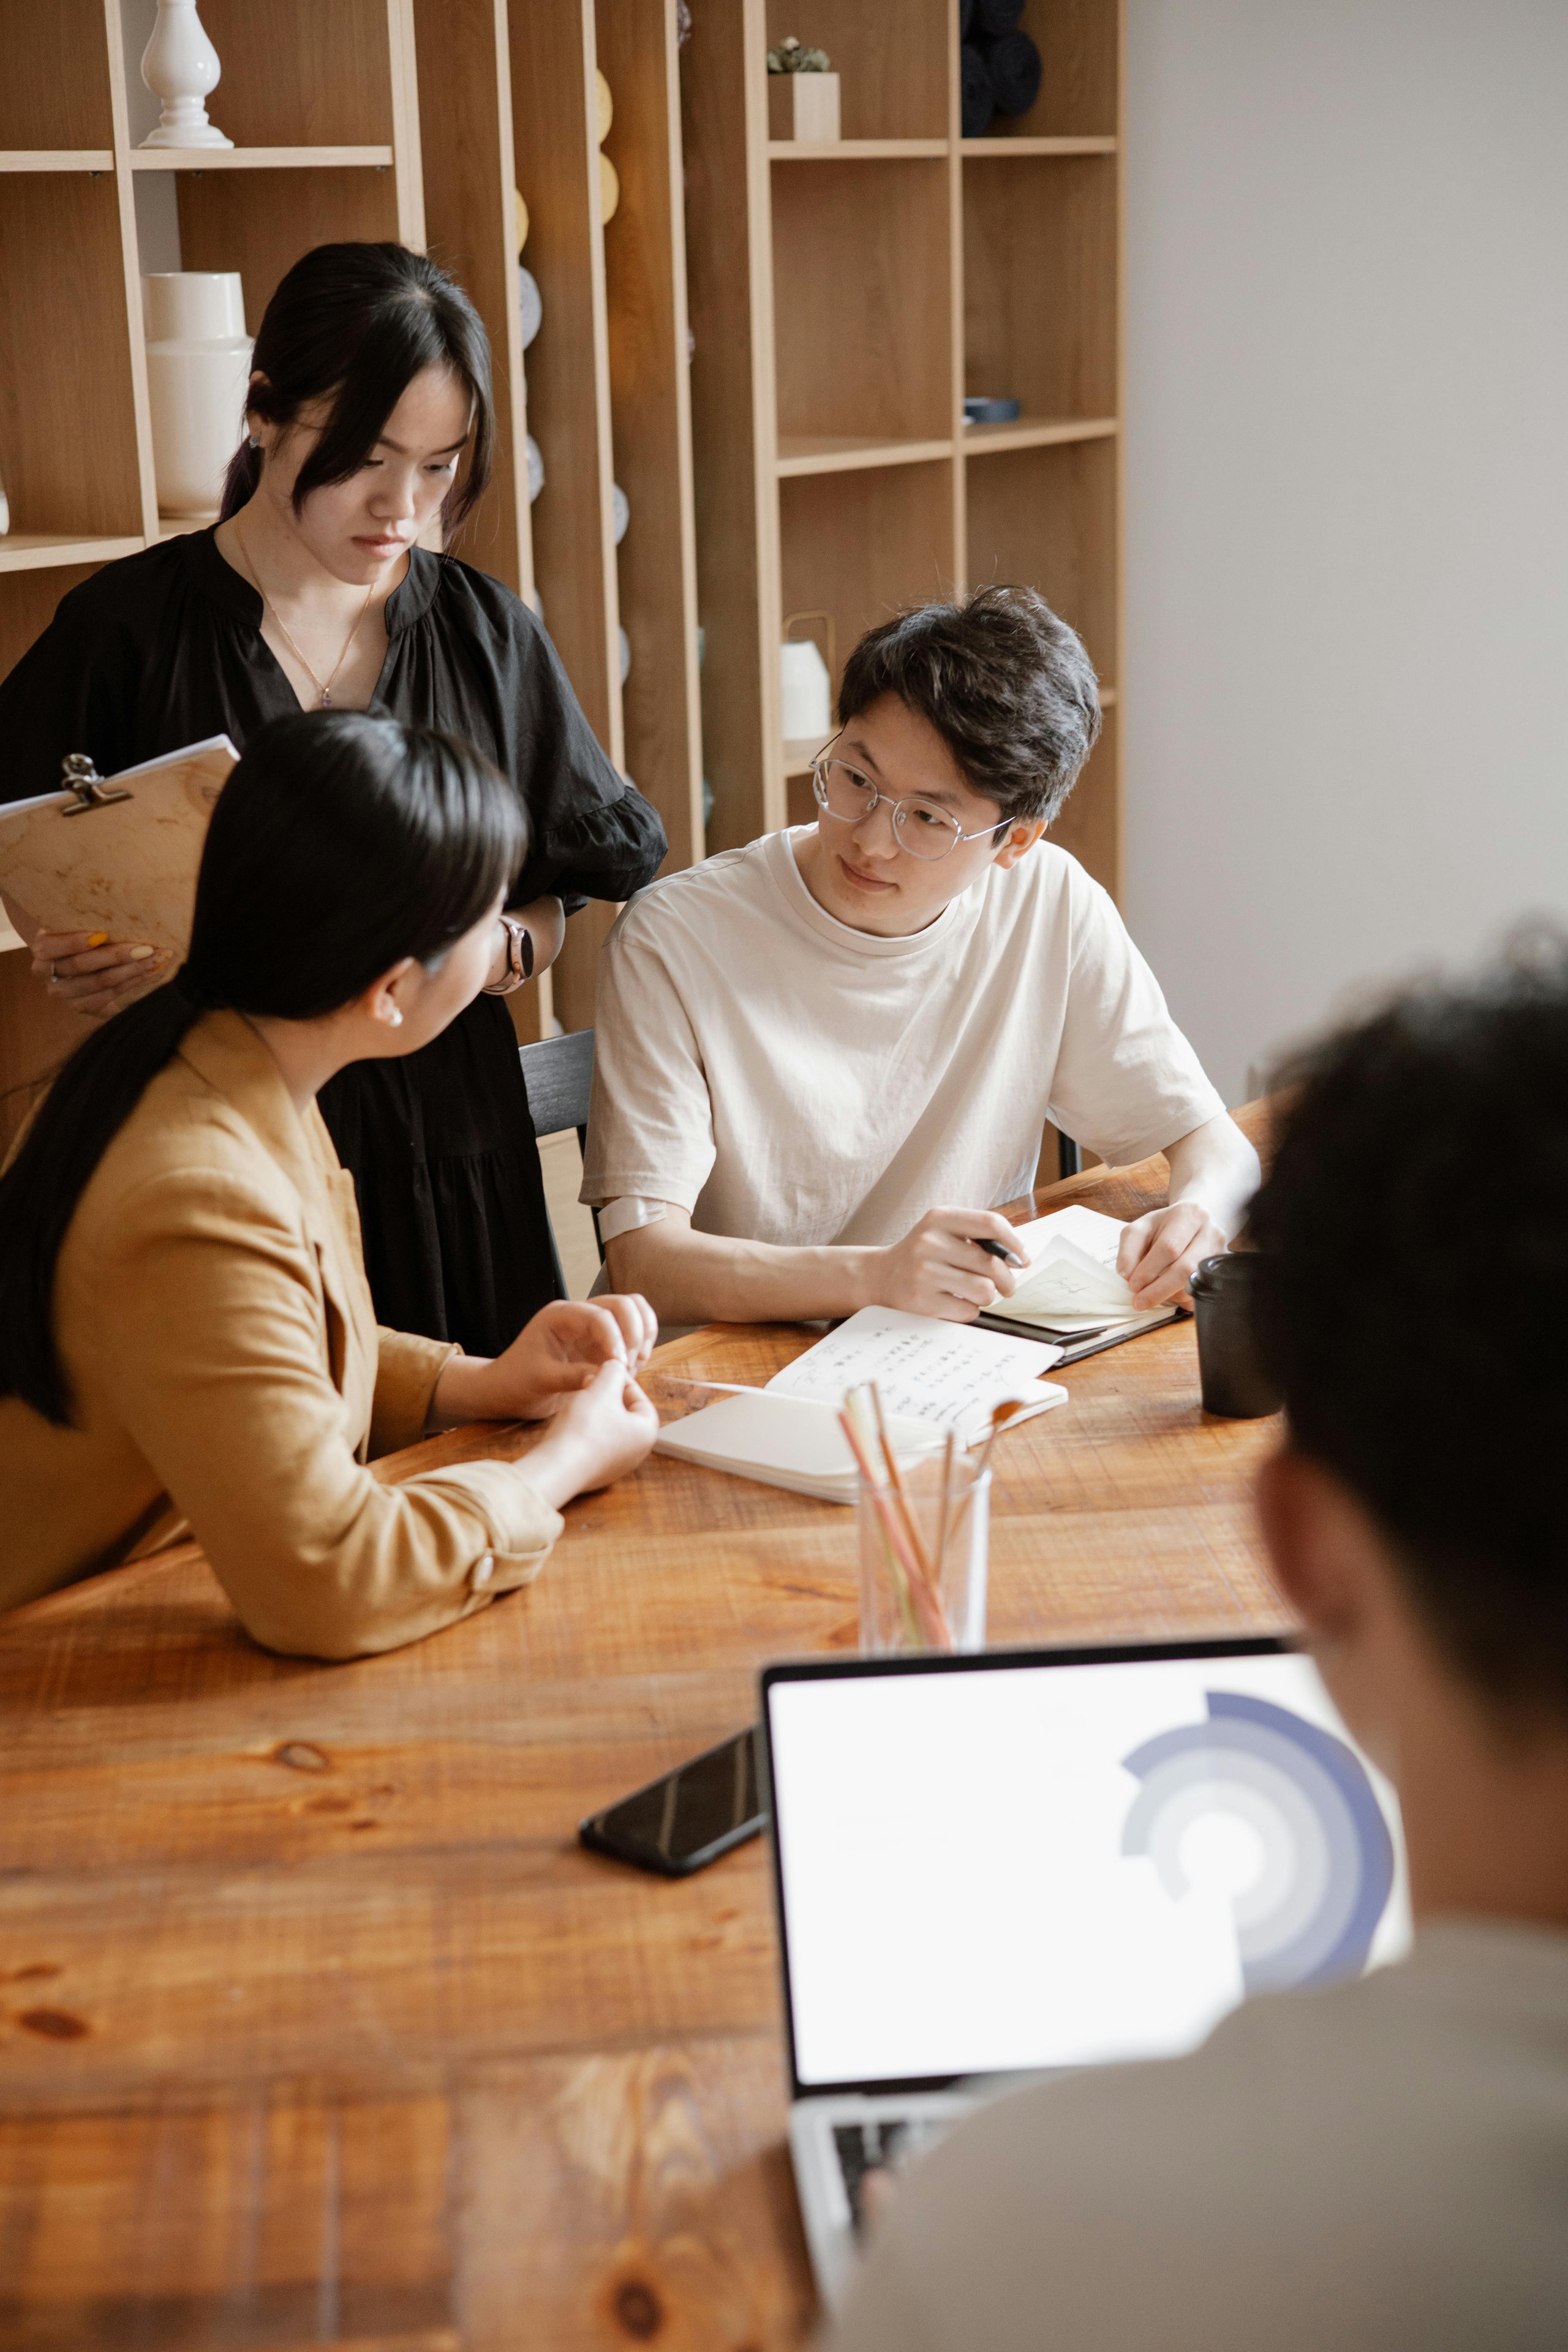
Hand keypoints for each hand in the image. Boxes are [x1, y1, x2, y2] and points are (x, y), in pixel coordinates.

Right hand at [32, 929, 169, 1017]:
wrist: (76, 958)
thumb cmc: (81, 931)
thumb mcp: (78, 922)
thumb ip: (87, 919)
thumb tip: (123, 905)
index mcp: (44, 949)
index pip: (54, 946)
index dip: (76, 942)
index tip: (102, 934)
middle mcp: (49, 974)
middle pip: (83, 966)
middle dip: (118, 956)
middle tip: (147, 947)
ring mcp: (66, 994)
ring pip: (102, 983)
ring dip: (135, 970)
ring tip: (159, 958)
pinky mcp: (84, 1006)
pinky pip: (113, 996)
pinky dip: (137, 982)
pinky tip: (154, 971)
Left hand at [433, 1294, 657, 1426]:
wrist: (507, 1391)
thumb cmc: (516, 1382)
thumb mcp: (541, 1380)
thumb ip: (572, 1376)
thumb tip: (604, 1377)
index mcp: (560, 1316)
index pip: (599, 1315)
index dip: (616, 1338)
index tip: (620, 1365)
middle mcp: (579, 1315)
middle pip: (623, 1305)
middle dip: (634, 1333)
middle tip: (629, 1365)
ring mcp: (593, 1327)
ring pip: (633, 1312)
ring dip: (642, 1336)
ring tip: (634, 1366)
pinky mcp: (602, 1343)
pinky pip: (632, 1333)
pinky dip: (641, 1347)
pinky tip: (632, 1369)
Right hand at [521, 1356, 659, 1508]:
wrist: (557, 1467)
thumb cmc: (584, 1429)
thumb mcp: (602, 1389)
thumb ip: (613, 1372)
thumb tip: (616, 1367)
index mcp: (646, 1434)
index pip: (641, 1398)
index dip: (622, 1381)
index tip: (604, 1371)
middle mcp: (636, 1454)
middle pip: (625, 1413)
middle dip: (607, 1394)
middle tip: (589, 1383)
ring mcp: (615, 1466)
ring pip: (608, 1427)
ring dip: (595, 1410)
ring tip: (578, 1399)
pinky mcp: (594, 1472)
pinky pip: (594, 1443)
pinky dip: (585, 1429)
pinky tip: (570, 1422)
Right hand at [866, 1208, 1023, 1322]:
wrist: (880, 1277)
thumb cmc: (923, 1255)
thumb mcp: (943, 1232)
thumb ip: (979, 1237)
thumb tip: (1019, 1258)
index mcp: (939, 1218)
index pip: (990, 1223)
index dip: (1014, 1242)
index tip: (1022, 1257)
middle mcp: (929, 1242)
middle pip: (992, 1263)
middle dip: (1007, 1279)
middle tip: (1006, 1286)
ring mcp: (924, 1273)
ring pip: (984, 1290)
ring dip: (987, 1296)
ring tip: (975, 1293)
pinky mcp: (922, 1302)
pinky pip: (968, 1311)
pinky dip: (969, 1311)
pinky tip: (955, 1303)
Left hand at [1117, 1201, 1229, 1308]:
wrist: (1196, 1220)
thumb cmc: (1166, 1225)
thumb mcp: (1142, 1228)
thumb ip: (1128, 1249)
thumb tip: (1126, 1274)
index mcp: (1188, 1215)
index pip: (1169, 1247)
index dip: (1149, 1269)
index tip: (1133, 1285)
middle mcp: (1210, 1233)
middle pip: (1186, 1269)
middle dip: (1158, 1290)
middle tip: (1139, 1301)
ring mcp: (1220, 1253)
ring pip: (1195, 1284)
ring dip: (1169, 1295)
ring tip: (1152, 1294)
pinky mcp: (1222, 1271)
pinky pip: (1202, 1293)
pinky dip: (1182, 1299)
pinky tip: (1169, 1293)